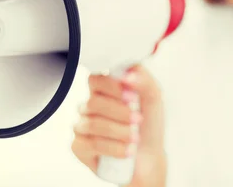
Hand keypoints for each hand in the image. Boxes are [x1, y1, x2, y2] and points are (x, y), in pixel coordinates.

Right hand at [71, 65, 165, 186]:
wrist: (149, 156)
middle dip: (120, 113)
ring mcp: (82, 126)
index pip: (95, 79)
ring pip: (93, 124)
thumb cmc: (148, 124)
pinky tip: (127, 151)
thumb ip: (143, 79)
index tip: (132, 97)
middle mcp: (89, 105)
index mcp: (104, 90)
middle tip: (138, 120)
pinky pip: (91, 144)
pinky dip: (114, 148)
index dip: (112, 87)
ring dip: (119, 131)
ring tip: (135, 137)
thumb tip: (128, 75)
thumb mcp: (153, 97)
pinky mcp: (79, 147)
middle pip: (93, 102)